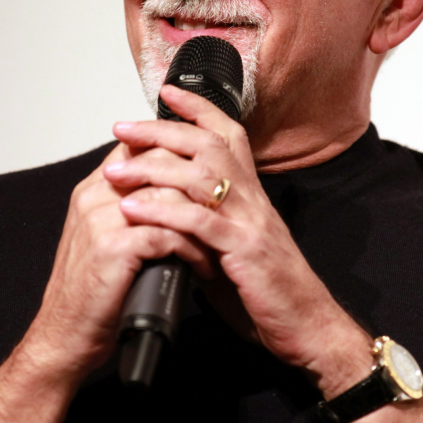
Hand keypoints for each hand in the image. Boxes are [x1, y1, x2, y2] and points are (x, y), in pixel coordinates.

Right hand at [22, 139, 214, 381]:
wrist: (66, 335)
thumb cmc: (92, 292)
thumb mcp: (107, 238)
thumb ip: (131, 209)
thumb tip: (173, 191)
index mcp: (93, 189)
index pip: (141, 148)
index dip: (179, 158)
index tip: (209, 182)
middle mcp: (95, 196)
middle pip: (160, 163)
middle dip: (199, 187)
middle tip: (223, 211)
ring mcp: (102, 219)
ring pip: (170, 197)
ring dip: (202, 221)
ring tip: (218, 243)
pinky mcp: (114, 246)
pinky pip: (168, 235)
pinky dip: (192, 250)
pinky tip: (202, 265)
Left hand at [105, 84, 372, 392]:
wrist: (308, 328)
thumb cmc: (269, 294)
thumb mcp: (232, 252)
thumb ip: (205, 229)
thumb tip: (169, 218)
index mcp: (252, 196)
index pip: (228, 135)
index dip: (200, 109)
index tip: (166, 93)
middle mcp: (254, 200)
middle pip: (208, 145)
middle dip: (162, 130)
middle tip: (122, 128)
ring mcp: (251, 223)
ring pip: (202, 176)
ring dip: (153, 169)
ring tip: (115, 171)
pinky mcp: (245, 251)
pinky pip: (200, 223)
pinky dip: (163, 213)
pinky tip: (132, 210)